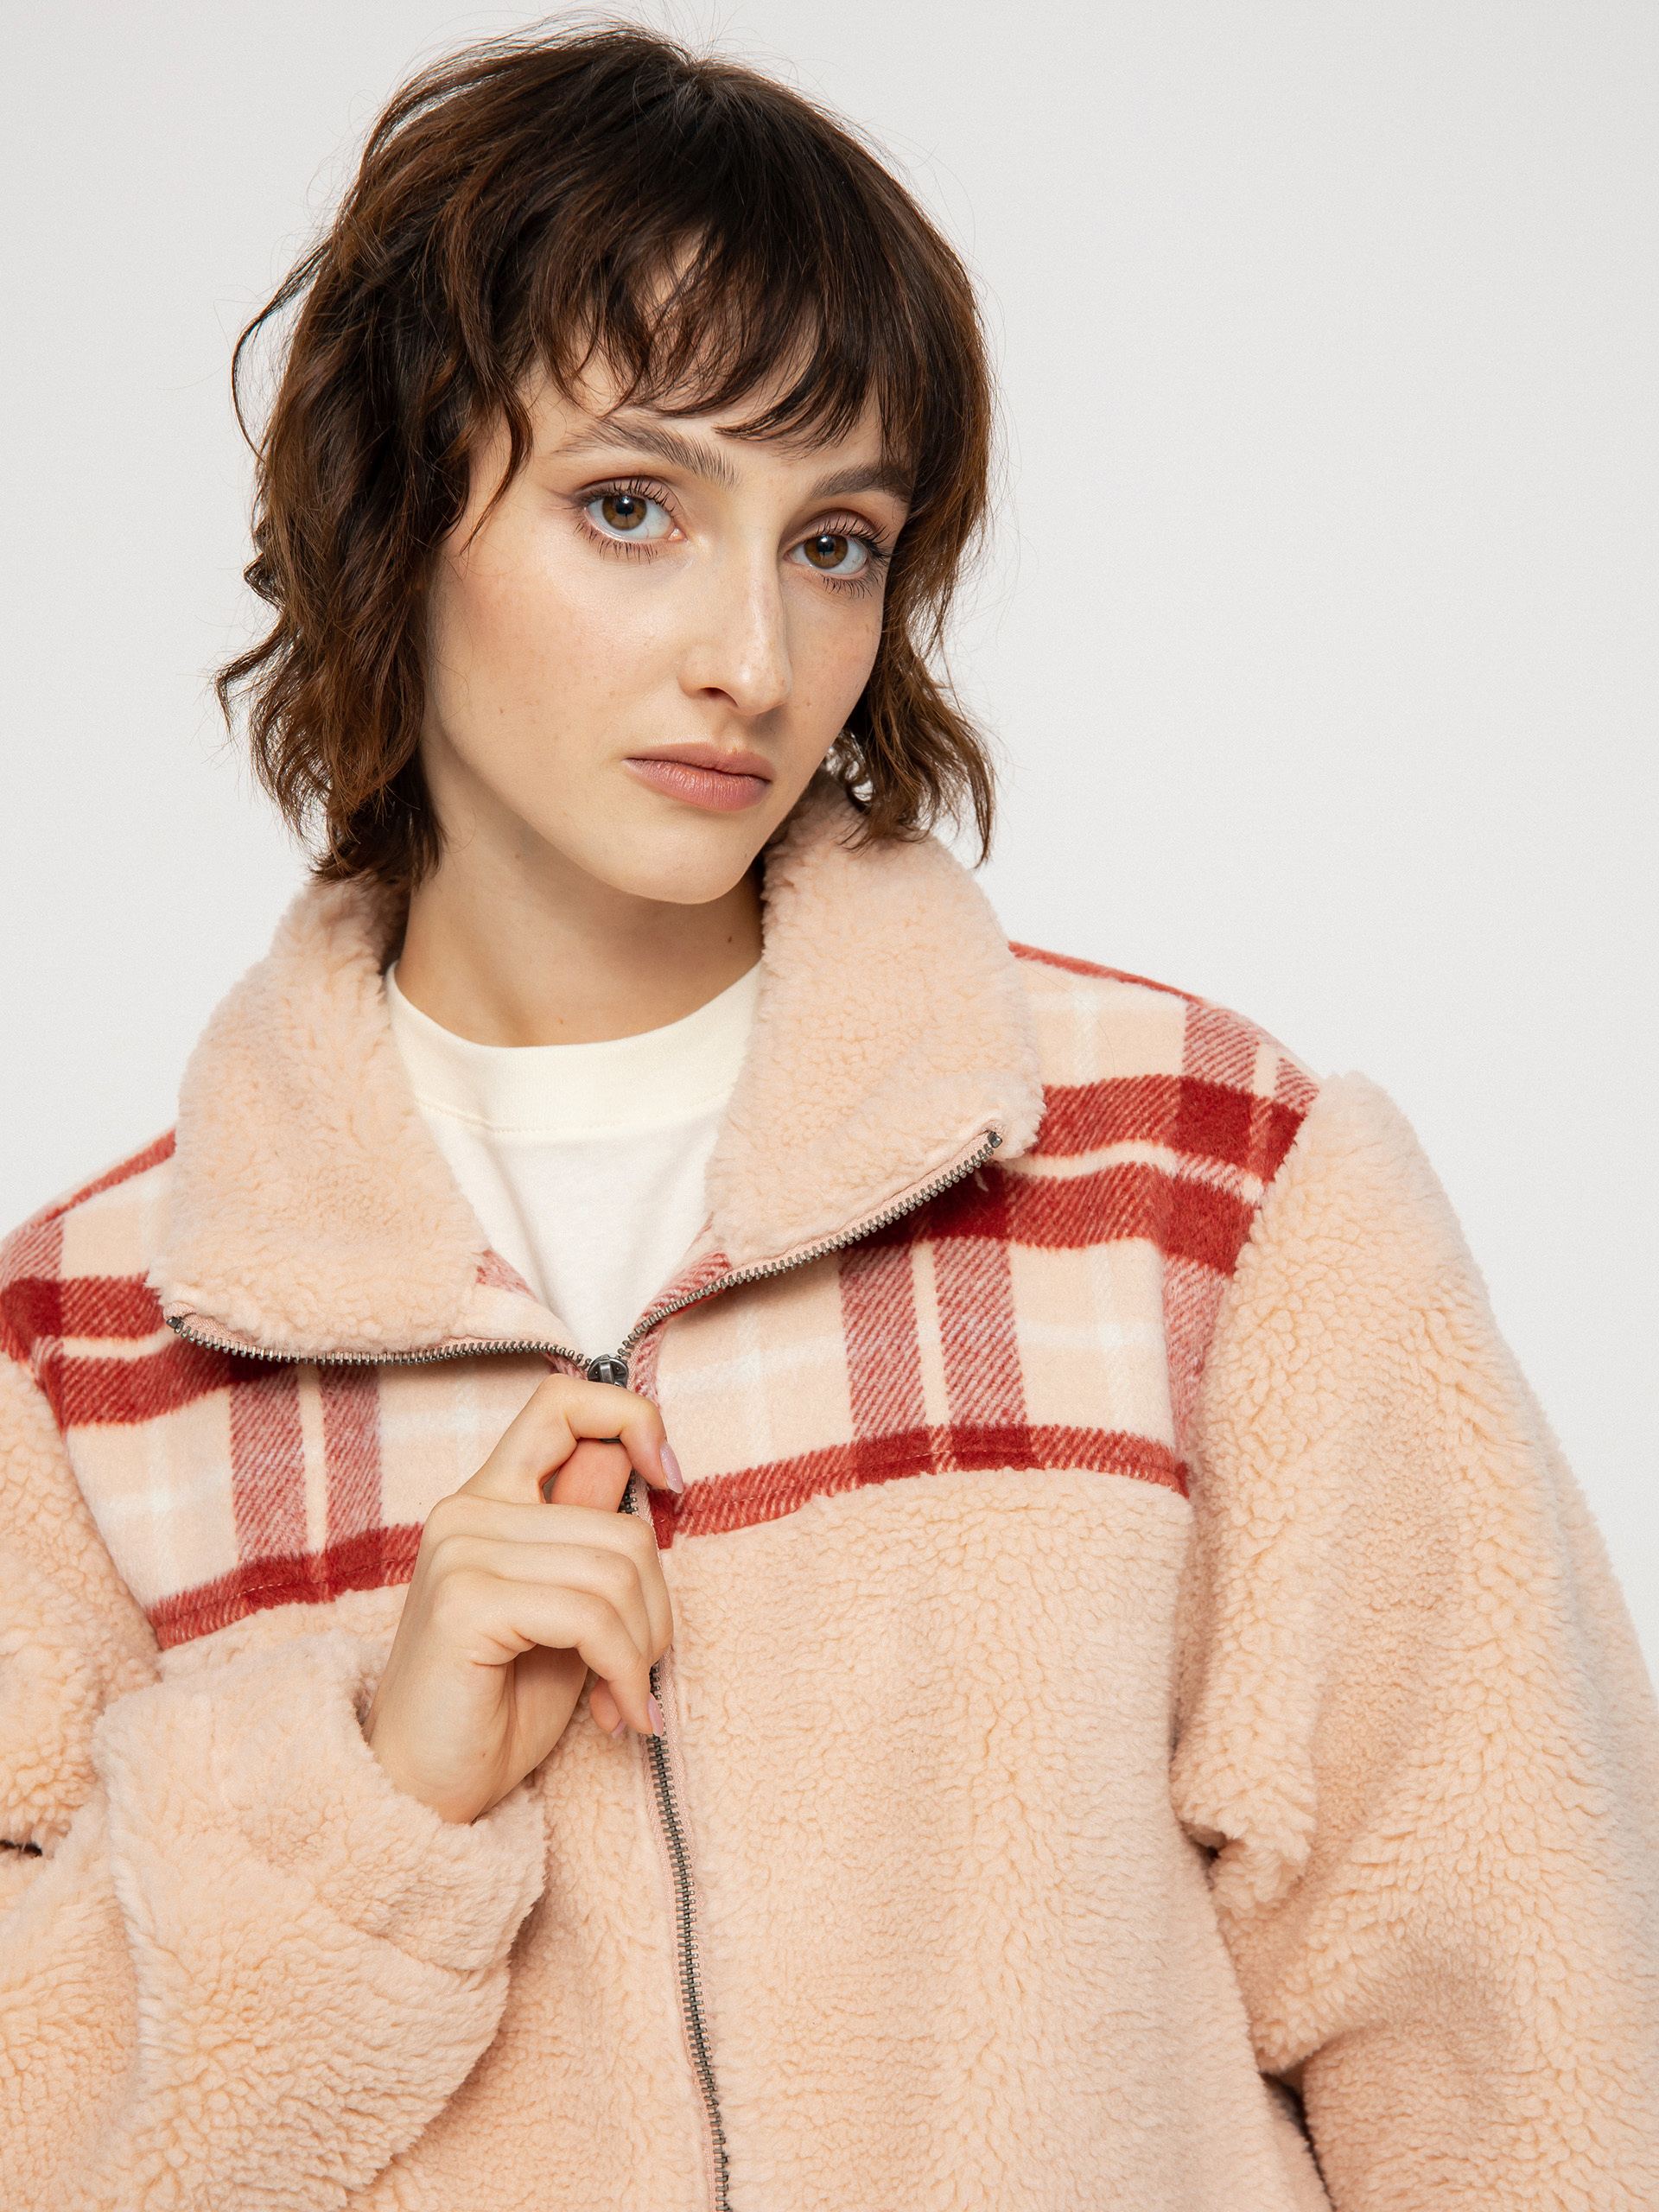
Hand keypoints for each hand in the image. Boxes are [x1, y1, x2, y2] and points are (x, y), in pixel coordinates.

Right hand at [362, 1372, 679, 1822]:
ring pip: (616, 1572)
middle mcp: (469, 1511)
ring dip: (642, 1651)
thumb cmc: (496, 1708)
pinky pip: (590, 1617)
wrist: (420, 1795)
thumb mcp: (565, 1612)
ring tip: (625, 1698)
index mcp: (491, 1500)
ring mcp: (461, 1552)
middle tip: (640, 1672)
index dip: (633, 1419)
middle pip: (623, 1526)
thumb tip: (637, 1463)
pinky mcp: (465, 1602)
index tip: (671, 1480)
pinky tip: (615, 1715)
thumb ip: (590, 1535)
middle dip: (657, 1612)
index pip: (564, 1404)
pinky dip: (623, 1671)